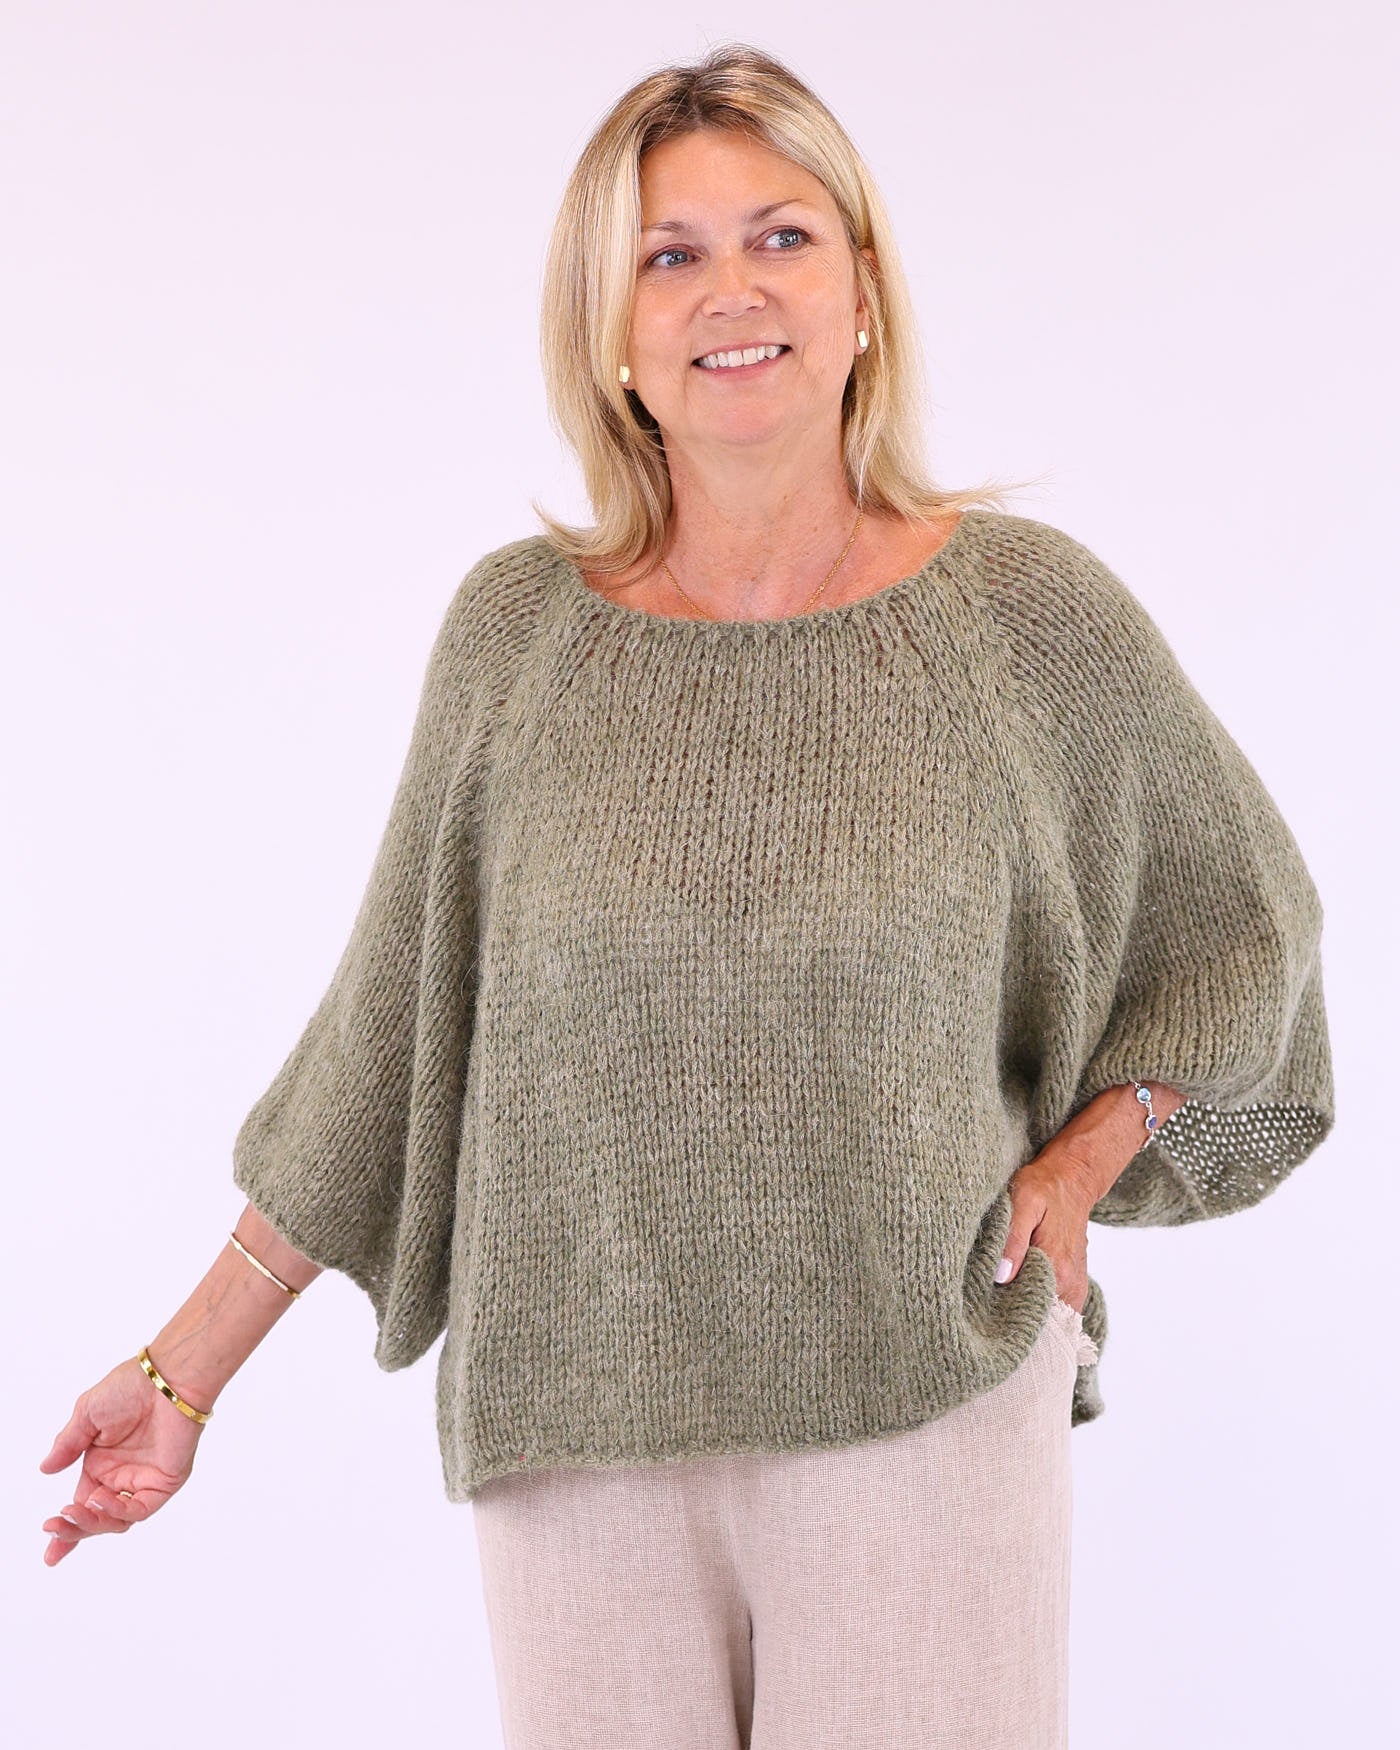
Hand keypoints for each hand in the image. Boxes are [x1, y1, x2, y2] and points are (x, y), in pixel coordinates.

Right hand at [38, 1355, 207, 1565]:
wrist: (165, 1378)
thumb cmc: (130, 1387)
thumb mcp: (88, 1415)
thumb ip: (68, 1445)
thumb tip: (45, 1469)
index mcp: (101, 1465)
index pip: (80, 1505)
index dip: (65, 1529)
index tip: (48, 1554)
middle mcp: (121, 1477)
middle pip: (95, 1519)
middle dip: (73, 1530)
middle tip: (53, 1529)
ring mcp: (143, 1482)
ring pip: (115, 1520)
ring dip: (92, 1522)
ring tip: (73, 1512)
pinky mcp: (164, 1483)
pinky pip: (139, 1509)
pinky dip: (118, 1511)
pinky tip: (99, 1499)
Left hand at [996, 1144, 1097, 1313]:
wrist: (1072, 1178)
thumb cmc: (1044, 1186)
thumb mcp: (1023, 1203)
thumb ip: (1013, 1240)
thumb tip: (1001, 1276)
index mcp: (1056, 1268)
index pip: (1030, 1313)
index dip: (1004, 1318)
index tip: (981, 1317)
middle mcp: (1069, 1283)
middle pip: (1038, 1319)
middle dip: (1012, 1318)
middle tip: (983, 1312)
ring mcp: (1074, 1285)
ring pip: (1047, 1316)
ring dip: (1024, 1313)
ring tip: (997, 1305)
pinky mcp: (1073, 1281)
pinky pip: (1056, 1308)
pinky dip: (1037, 1307)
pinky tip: (1015, 1296)